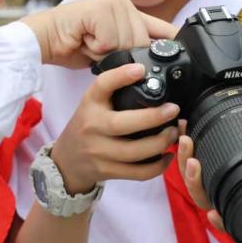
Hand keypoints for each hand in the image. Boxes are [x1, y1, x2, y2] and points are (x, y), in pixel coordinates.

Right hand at [21, 0, 177, 68]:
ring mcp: (111, 4)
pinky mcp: (99, 9)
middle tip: (99, 49)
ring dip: (106, 53)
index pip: (162, 27)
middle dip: (122, 55)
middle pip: (143, 42)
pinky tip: (85, 40)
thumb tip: (152, 64)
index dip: (175, 41)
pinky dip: (96, 48)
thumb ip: (132, 49)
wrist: (45, 37)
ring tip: (91, 44)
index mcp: (130, 12)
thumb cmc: (75, 43)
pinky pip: (110, 41)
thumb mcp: (111, 49)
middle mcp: (123, 4)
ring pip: (127, 43)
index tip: (191, 50)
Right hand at [50, 63, 181, 193]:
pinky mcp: (108, 171)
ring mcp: (99, 152)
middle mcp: (93, 127)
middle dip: (153, 117)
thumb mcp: (92, 104)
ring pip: (134, 152)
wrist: (67, 161)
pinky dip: (158, 166)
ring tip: (174, 132)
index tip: (141, 69)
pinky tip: (168, 156)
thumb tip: (148, 76)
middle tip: (173, 109)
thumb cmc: (87, 126)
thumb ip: (113, 92)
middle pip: (122, 124)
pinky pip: (138, 173)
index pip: (101, 86)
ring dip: (160, 142)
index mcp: (90, 104)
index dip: (121, 76)